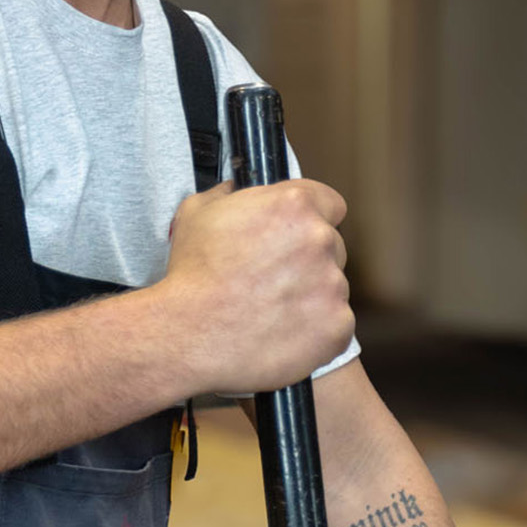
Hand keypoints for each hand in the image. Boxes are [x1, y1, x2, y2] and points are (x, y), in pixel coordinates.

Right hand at [158, 180, 352, 395]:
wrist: (189, 335)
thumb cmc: (191, 275)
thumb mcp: (197, 214)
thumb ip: (224, 194)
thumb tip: (231, 190)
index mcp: (293, 206)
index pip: (329, 203)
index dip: (310, 218)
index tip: (294, 233)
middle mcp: (320, 240)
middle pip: (330, 246)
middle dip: (308, 259)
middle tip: (272, 277)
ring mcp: (333, 285)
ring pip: (331, 286)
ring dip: (309, 294)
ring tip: (269, 309)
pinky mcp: (337, 327)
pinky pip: (334, 324)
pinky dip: (314, 329)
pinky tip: (280, 332)